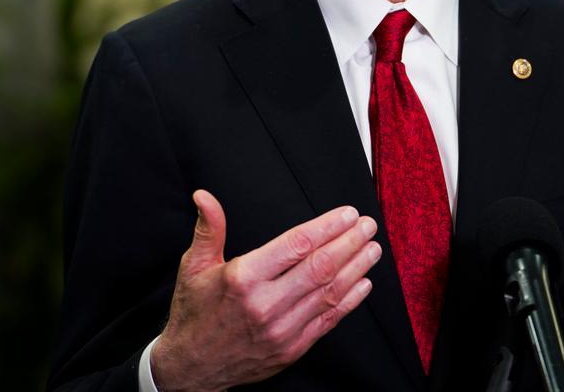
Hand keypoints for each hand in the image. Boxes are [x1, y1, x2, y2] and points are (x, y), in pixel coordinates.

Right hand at [151, 190, 380, 391]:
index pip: (296, 245)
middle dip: (349, 243)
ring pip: (329, 293)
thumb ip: (209, 229)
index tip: (347, 214)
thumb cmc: (195, 313)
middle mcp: (265, 304)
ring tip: (372, 249)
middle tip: (367, 225)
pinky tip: (363, 284)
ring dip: (355, 268)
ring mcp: (281, 329)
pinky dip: (349, 301)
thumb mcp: (194, 267)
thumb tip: (204, 196)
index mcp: (243, 278)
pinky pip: (328, 321)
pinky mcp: (291, 349)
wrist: (192, 367)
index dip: (326, 227)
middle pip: (319, 267)